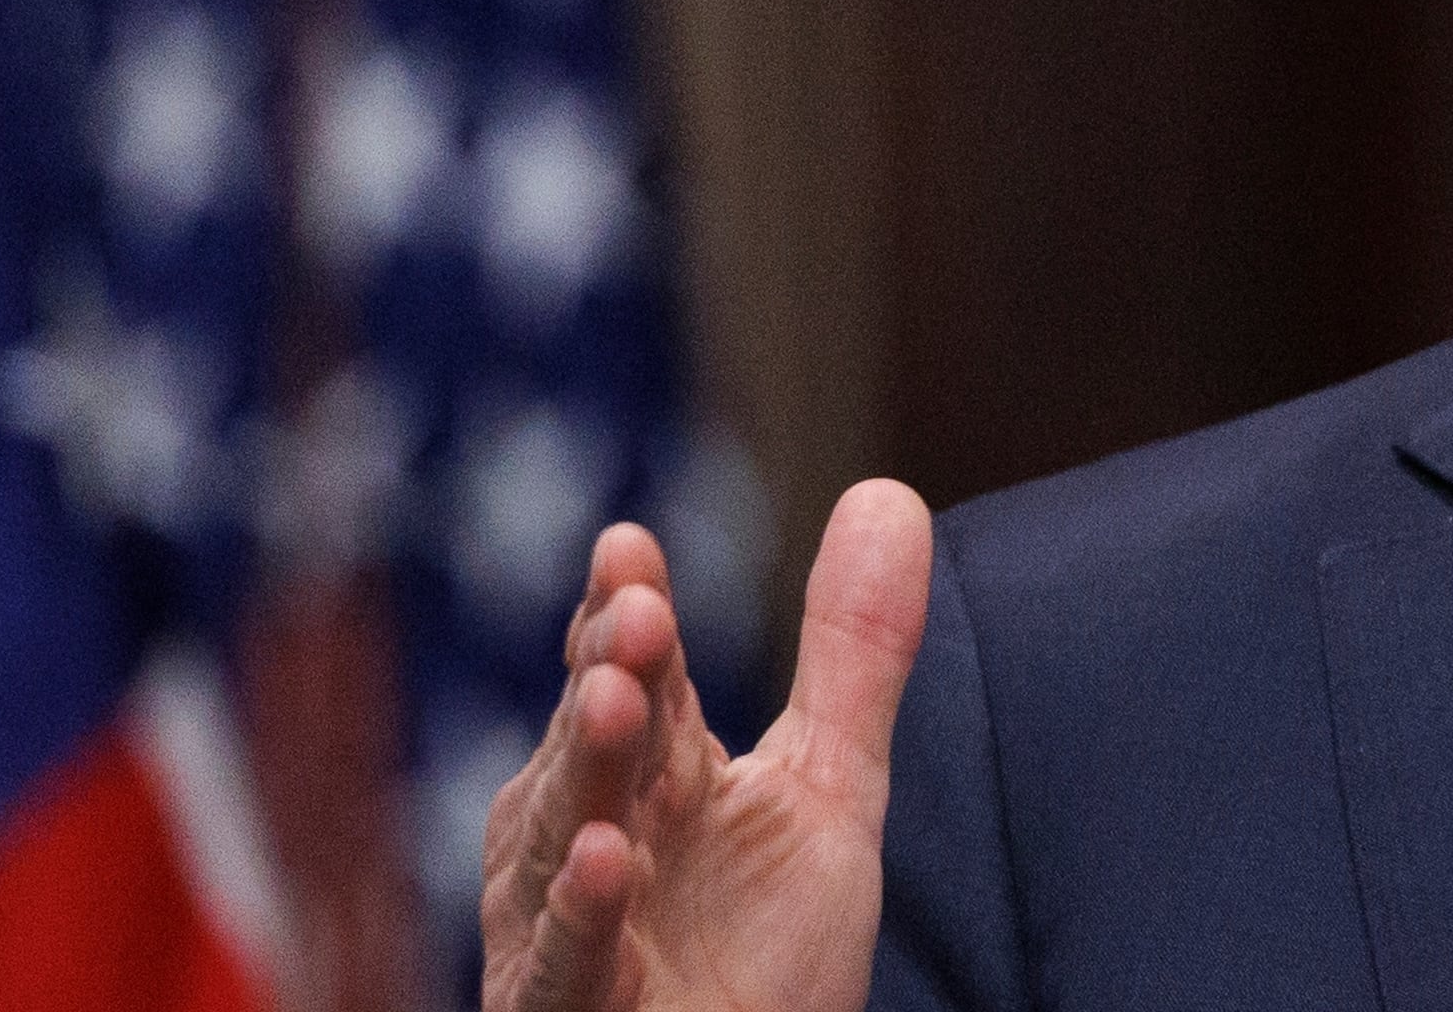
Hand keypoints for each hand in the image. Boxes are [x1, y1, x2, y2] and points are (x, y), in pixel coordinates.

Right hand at [481, 479, 932, 1011]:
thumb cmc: (768, 948)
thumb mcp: (830, 786)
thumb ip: (853, 654)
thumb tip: (888, 492)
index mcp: (652, 769)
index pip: (637, 672)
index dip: (626, 611)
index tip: (629, 546)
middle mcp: (593, 831)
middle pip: (599, 737)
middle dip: (611, 670)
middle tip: (638, 605)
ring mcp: (567, 925)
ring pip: (564, 834)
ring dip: (586, 766)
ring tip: (616, 695)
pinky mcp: (571, 1011)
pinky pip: (567, 963)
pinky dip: (579, 915)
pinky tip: (605, 862)